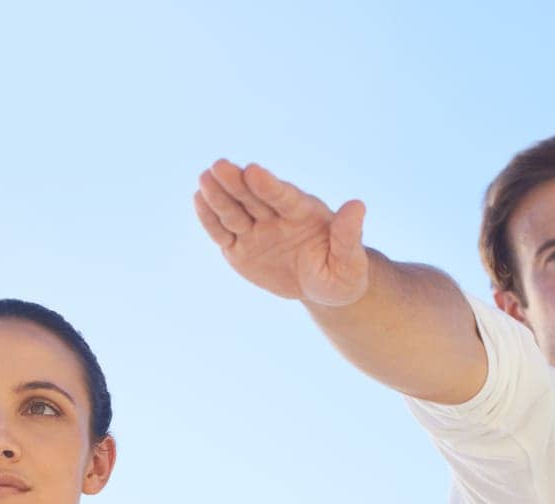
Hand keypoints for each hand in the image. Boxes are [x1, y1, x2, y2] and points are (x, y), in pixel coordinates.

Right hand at [193, 160, 368, 307]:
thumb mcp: (349, 262)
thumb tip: (357, 206)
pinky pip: (222, 232)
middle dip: (236, 183)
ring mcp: (256, 231)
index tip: (253, 170)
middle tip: (219, 166)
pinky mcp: (240, 247)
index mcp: (304, 214)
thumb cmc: (341, 274)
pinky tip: (198, 199)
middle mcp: (276, 217)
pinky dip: (210, 218)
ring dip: (218, 195)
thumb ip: (348, 236)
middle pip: (253, 198)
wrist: (322, 286)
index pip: (283, 197)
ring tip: (203, 178)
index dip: (268, 185)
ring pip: (234, 211)